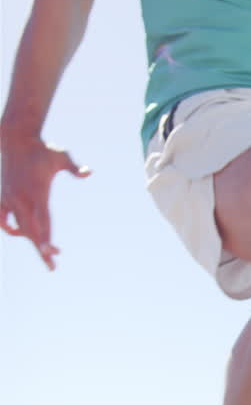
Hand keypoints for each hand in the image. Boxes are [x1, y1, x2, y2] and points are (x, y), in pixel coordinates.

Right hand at [0, 135, 89, 269]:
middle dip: (41, 249)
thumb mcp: (61, 156)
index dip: (45, 238)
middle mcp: (22, 198)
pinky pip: (2, 219)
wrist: (16, 139)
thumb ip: (74, 168)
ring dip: (30, 241)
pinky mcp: (2, 197)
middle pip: (31, 230)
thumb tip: (89, 173)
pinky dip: (9, 228)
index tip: (49, 253)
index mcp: (38, 192)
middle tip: (53, 266)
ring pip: (18, 227)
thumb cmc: (42, 149)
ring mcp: (10, 198)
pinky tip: (19, 234)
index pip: (43, 220)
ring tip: (45, 251)